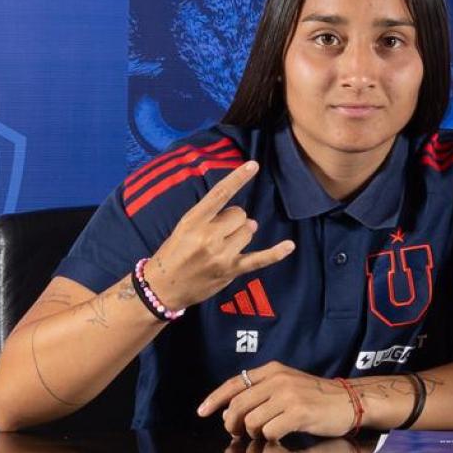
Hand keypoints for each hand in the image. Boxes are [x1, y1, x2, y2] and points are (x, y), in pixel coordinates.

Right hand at [145, 161, 294, 309]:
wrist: (163, 287)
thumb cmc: (173, 253)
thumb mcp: (184, 228)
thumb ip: (213, 218)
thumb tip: (250, 221)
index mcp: (194, 221)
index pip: (220, 194)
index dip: (238, 178)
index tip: (253, 165)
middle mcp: (208, 236)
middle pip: (241, 215)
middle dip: (234, 221)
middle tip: (218, 234)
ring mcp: (221, 254)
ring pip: (248, 233)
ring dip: (241, 237)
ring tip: (222, 248)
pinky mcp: (231, 270)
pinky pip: (259, 259)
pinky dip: (276, 253)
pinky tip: (290, 246)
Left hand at [197, 361, 358, 440]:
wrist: (351, 401)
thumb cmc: (317, 397)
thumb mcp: (288, 385)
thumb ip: (262, 393)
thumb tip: (230, 412)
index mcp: (273, 370)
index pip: (235, 383)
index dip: (215, 399)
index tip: (202, 412)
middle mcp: (278, 380)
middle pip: (238, 406)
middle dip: (232, 424)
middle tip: (236, 435)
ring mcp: (289, 396)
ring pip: (252, 422)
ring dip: (254, 434)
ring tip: (264, 435)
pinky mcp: (299, 413)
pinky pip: (270, 432)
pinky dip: (270, 440)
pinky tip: (279, 438)